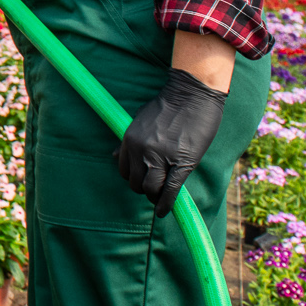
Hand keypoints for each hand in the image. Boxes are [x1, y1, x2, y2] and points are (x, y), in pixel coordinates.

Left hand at [114, 68, 226, 216]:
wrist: (192, 94)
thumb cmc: (169, 105)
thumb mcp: (140, 119)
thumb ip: (128, 140)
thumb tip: (113, 156)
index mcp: (130, 139)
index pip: (124, 170)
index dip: (134, 178)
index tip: (143, 180)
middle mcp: (141, 150)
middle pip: (135, 183)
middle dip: (144, 189)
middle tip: (155, 189)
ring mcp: (161, 157)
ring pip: (150, 189)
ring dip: (155, 197)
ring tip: (161, 198)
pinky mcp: (182, 162)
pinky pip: (170, 190)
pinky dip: (166, 204)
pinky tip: (164, 211)